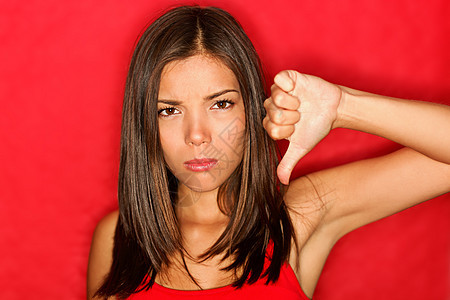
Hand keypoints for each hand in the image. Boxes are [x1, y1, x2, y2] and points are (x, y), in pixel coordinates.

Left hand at [263, 70, 342, 184]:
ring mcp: (279, 91)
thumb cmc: (315, 128)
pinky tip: (296, 90)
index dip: (285, 129)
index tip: (295, 128)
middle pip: (272, 113)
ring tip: (300, 104)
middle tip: (300, 115)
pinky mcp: (288, 78)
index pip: (269, 127)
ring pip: (274, 96)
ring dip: (291, 103)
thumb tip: (282, 183)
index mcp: (271, 122)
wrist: (334, 110)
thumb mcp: (300, 147)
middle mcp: (272, 106)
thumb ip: (288, 163)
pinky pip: (279, 78)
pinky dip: (287, 84)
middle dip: (291, 117)